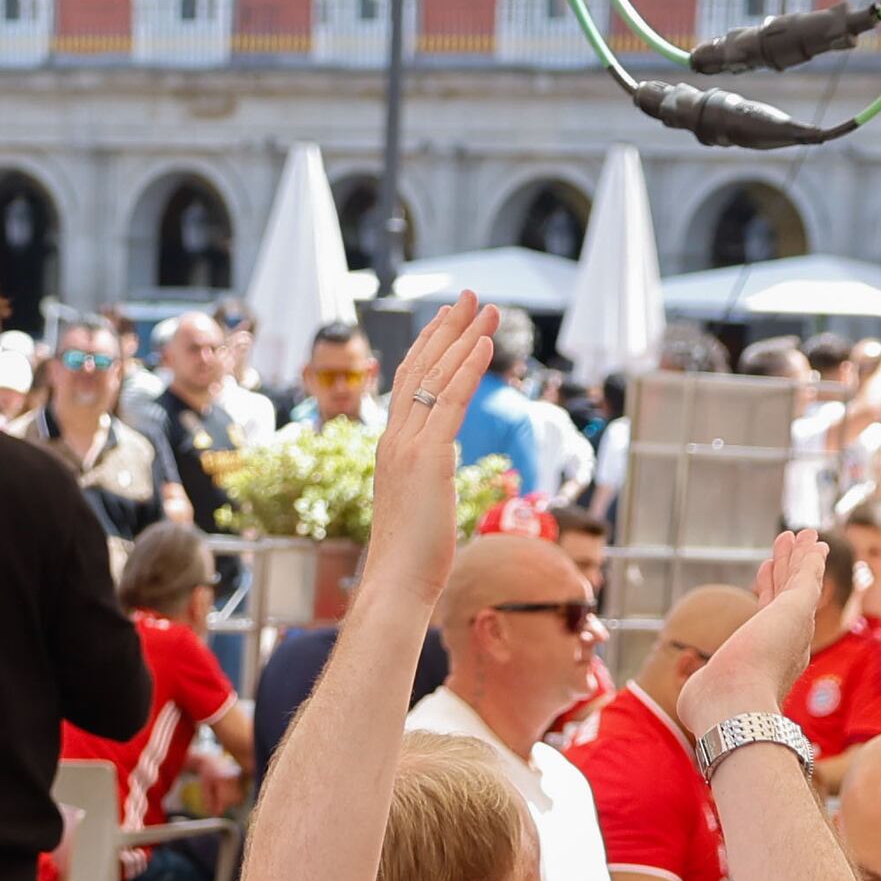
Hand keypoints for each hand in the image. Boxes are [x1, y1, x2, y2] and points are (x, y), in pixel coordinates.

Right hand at [361, 295, 496, 587]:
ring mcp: (409, 446)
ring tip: (488, 308)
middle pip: (422, 368)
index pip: (408, 384)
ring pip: (437, 377)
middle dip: (449, 329)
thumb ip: (429, 480)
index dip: (428, 348)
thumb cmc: (411, 559)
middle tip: (471, 296)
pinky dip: (468, 369)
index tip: (446, 321)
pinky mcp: (429, 458)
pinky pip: (450, 402)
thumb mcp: (421, 506)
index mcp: (391, 448)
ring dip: (466, 338)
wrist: (396, 583)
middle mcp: (395, 438)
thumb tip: (442, 474)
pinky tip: (485, 344)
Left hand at [681, 527, 829, 742]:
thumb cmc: (716, 707)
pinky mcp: (797, 608)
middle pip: (787, 597)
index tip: (764, 573)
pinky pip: (807, 576)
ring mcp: (795, 627)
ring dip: (799, 558)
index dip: (767, 592)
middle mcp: (789, 645)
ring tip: (797, 535)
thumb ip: (702, 684)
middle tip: (786, 546)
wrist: (734, 708)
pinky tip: (811, 541)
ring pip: (799, 583)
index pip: (769, 618)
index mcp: (769, 661)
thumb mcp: (704, 690)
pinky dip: (810, 558)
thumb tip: (691, 692)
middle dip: (787, 570)